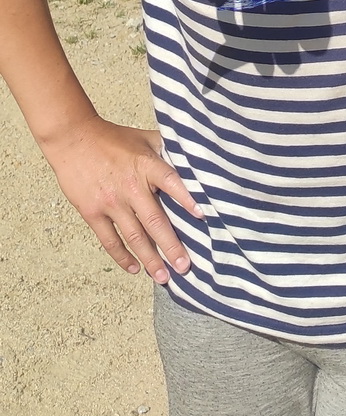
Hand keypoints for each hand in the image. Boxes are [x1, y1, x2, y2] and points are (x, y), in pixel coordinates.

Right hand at [42, 114, 204, 279]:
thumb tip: (195, 158)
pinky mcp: (92, 212)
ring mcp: (111, 202)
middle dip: (171, 247)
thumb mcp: (144, 138)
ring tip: (163, 277)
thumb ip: (167, 150)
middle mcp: (131, 187)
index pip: (172, 183)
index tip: (202, 216)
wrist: (73, 139)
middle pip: (155, 221)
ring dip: (150, 259)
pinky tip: (134, 268)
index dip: (187, 199)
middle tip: (184, 267)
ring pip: (134, 237)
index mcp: (147, 165)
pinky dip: (122, 257)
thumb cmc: (112, 139)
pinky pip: (110, 240)